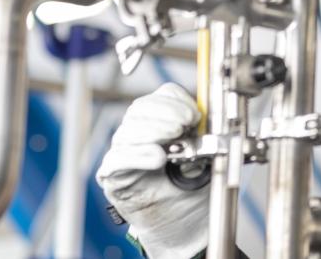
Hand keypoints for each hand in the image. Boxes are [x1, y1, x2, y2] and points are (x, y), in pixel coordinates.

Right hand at [97, 83, 206, 258]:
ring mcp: (124, 153)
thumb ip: (201, 134)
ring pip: (127, 130)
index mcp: (162, 121)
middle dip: (165, 114)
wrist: (187, 224)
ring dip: (153, 132)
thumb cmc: (194, 188)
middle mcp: (139, 133)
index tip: (194, 116)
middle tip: (183, 127)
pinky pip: (117, 159)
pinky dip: (138, 155)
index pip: (162, 96)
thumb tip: (201, 117)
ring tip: (173, 145)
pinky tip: (157, 159)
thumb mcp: (206, 154)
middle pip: (141, 108)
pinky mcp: (114, 176)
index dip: (177, 101)